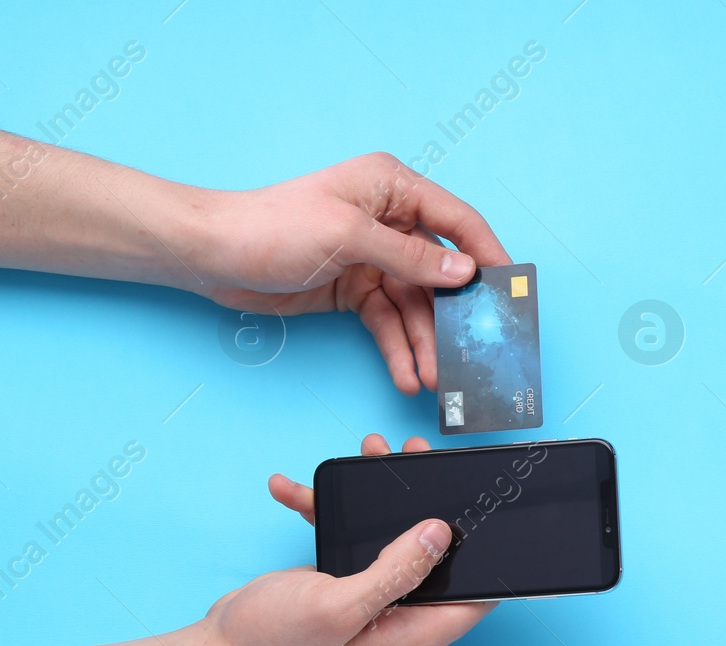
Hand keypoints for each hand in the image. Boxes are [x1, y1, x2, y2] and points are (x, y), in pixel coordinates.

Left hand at [191, 154, 509, 394]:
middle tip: (472, 352)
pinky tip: (408, 374)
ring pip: (414, 305)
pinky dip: (398, 348)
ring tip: (436, 379)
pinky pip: (388, 322)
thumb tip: (463, 271)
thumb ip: (409, 256)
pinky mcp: (354, 290)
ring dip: (425, 342)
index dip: (487, 255)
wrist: (214, 256)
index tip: (510, 292)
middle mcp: (388, 220)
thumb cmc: (271, 227)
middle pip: (438, 272)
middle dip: (453, 316)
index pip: (457, 220)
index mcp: (391, 187)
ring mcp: (372, 258)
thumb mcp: (347, 237)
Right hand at [203, 434, 494, 645]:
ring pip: (392, 538)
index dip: (485, 554)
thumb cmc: (272, 644)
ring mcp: (371, 600)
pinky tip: (298, 491)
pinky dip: (327, 511)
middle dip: (426, 503)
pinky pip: (350, 540)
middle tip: (412, 458)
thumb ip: (394, 572)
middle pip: (434, 556)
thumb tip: (439, 536)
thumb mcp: (339, 606)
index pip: (474, 596)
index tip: (485, 507)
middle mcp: (398, 619)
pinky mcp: (343, 584)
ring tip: (367, 453)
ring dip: (375, 496)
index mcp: (411, 636)